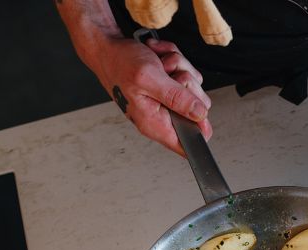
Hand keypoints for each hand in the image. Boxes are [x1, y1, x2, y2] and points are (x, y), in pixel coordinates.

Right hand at [93, 37, 212, 154]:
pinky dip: (175, 59)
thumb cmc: (119, 63)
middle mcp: (162, 115)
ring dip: (180, 67)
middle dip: (188, 84)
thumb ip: (176, 98)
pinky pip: (187, 72)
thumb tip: (199, 114)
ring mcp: (168, 100)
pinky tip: (159, 57)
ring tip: (159, 63)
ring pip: (194, 87)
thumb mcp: (149, 78)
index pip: (186, 144)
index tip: (198, 109)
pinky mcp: (170, 85)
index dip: (200, 130)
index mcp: (155, 123)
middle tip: (168, 75)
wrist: (107, 45)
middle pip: (198, 109)